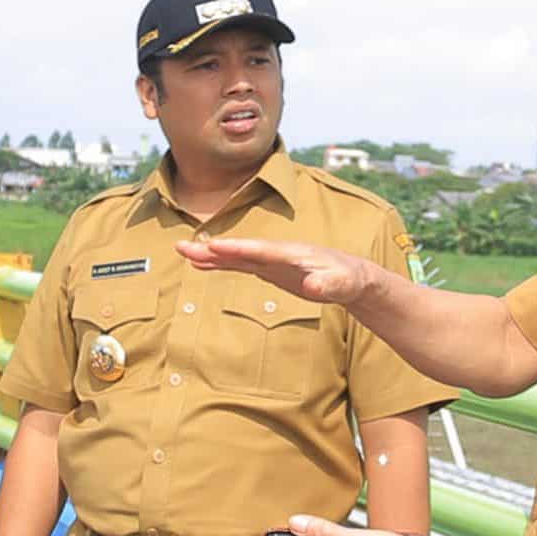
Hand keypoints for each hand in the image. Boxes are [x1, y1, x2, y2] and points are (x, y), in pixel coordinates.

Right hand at [174, 236, 383, 308]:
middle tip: (183, 247)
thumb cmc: (349, 280)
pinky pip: (240, 265)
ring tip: (184, 253)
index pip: (260, 250)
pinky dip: (221, 264)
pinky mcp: (269, 268)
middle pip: (240, 250)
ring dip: (211, 256)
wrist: (353, 277)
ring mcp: (271, 259)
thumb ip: (328, 285)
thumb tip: (313, 288)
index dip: (237, 249)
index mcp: (292, 253)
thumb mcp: (343, 285)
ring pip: (236, 256)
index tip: (214, 247)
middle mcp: (277, 252)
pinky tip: (204, 264)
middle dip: (213, 249)